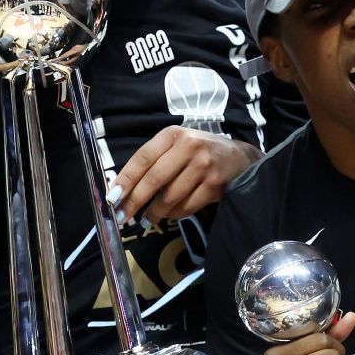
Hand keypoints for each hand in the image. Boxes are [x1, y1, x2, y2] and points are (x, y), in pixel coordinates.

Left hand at [112, 128, 258, 226]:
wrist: (241, 158)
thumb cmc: (201, 152)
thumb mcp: (178, 145)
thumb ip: (155, 160)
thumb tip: (123, 189)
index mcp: (173, 134)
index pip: (143, 158)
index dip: (125, 179)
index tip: (112, 197)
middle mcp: (189, 146)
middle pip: (154, 179)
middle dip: (135, 201)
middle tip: (122, 217)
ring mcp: (204, 166)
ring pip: (170, 196)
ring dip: (155, 212)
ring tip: (147, 219)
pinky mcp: (215, 185)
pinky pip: (187, 206)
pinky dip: (174, 214)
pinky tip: (170, 215)